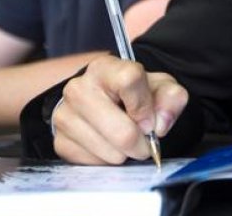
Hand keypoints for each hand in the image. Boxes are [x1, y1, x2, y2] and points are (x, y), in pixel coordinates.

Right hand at [52, 56, 187, 164]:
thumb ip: (171, 98)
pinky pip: (94, 163)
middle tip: (143, 142)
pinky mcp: (59, 141)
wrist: (107, 104)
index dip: (145, 106)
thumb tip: (160, 124)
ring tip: (124, 141)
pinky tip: (108, 147)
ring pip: (110, 152)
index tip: (150, 120)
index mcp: (105, 68)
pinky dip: (107, 161)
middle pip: (122, 131)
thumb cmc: (135, 94)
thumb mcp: (159, 88)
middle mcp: (79, 88)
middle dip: (140, 143)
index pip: (129, 80)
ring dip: (125, 154)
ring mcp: (65, 115)